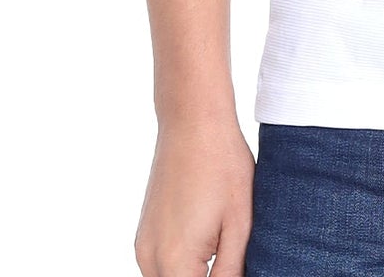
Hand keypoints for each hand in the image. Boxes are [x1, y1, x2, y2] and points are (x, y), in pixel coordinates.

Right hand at [134, 112, 255, 276]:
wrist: (193, 121)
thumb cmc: (222, 165)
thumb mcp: (240, 224)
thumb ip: (232, 272)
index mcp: (174, 260)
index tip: (233, 268)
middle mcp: (150, 258)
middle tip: (229, 259)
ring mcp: (143, 245)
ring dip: (193, 275)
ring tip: (220, 249)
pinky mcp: (144, 233)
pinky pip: (160, 267)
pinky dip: (181, 267)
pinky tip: (207, 246)